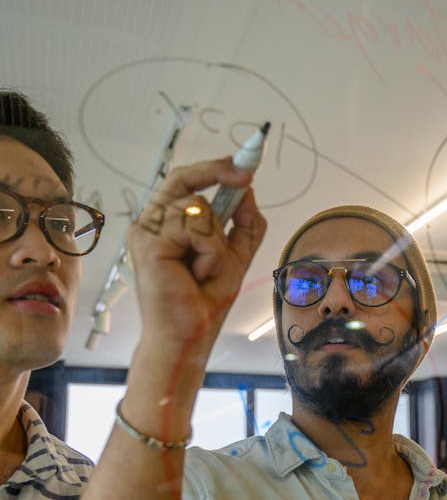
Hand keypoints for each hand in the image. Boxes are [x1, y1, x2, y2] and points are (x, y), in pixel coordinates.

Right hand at [129, 157, 266, 361]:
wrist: (189, 336)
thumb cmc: (203, 302)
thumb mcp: (235, 256)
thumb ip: (242, 224)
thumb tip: (247, 191)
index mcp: (167, 224)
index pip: (184, 181)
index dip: (212, 167)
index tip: (243, 163)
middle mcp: (152, 224)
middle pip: (184, 178)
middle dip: (217, 174)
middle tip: (245, 177)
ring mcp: (146, 232)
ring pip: (195, 205)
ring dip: (215, 239)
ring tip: (206, 269)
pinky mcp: (148, 244)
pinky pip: (193, 226)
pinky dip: (208, 250)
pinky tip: (198, 273)